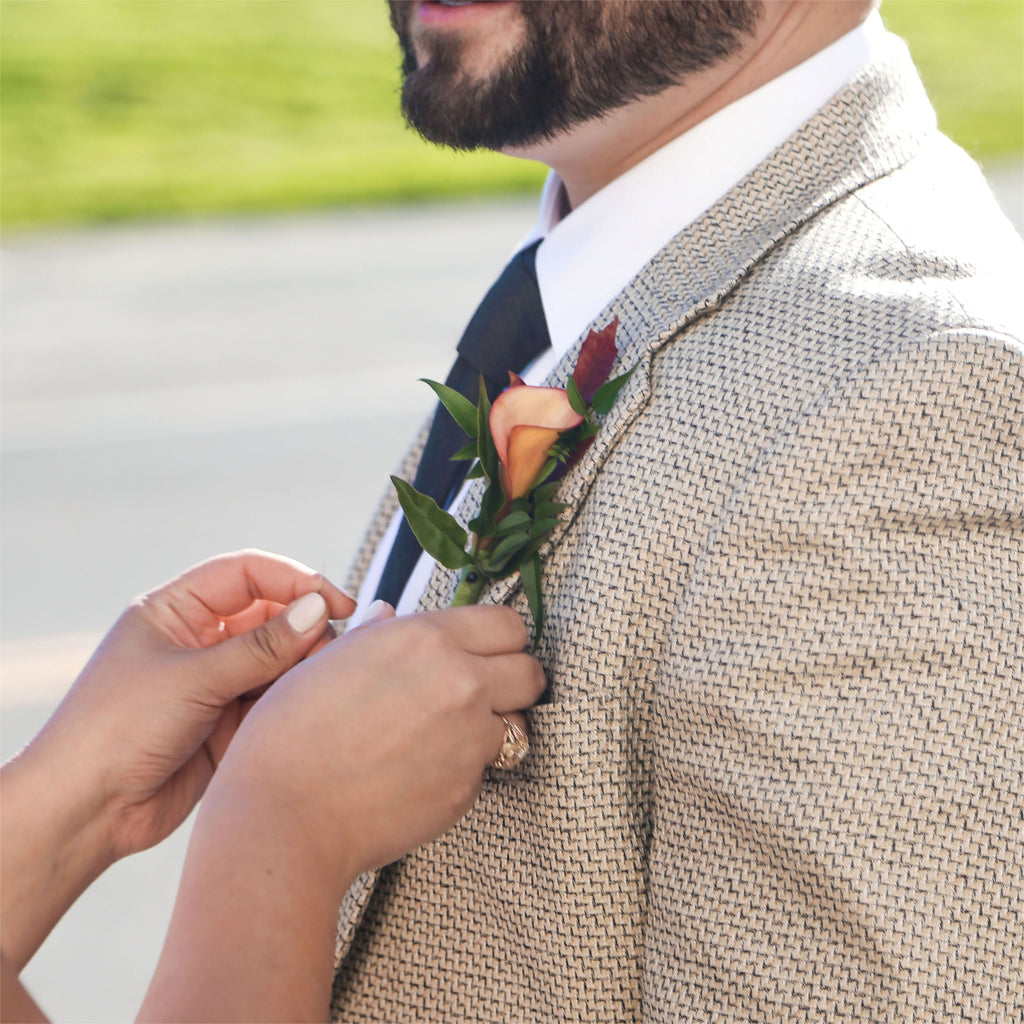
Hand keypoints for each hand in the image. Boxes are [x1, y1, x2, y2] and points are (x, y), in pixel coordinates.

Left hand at [1, 550, 353, 972]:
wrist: (85, 814)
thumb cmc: (116, 731)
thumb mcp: (193, 679)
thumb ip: (261, 646)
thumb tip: (319, 610)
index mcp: (173, 611)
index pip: (246, 574)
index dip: (294, 580)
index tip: (335, 601)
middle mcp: (197, 640)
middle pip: (268, 614)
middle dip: (304, 625)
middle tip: (334, 647)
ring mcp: (213, 681)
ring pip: (277, 658)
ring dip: (302, 665)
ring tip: (323, 679)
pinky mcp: (227, 721)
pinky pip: (273, 698)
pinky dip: (292, 699)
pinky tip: (307, 707)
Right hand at [211, 603, 544, 879]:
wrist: (284, 817)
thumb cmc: (290, 736)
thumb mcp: (327, 662)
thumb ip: (377, 636)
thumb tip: (389, 616)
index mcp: (426, 639)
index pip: (508, 624)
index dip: (499, 638)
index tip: (484, 650)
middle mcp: (460, 683)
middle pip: (531, 671)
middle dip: (512, 679)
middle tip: (481, 691)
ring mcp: (469, 739)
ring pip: (516, 723)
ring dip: (493, 726)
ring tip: (446, 735)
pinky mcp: (467, 789)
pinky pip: (485, 768)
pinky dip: (464, 767)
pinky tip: (420, 772)